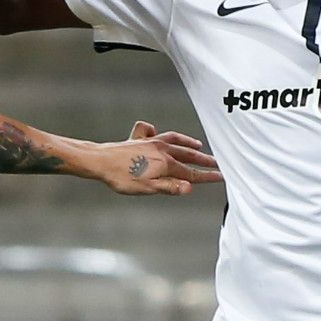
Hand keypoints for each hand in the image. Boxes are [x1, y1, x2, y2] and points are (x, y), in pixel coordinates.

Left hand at [91, 121, 220, 195]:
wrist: (100, 161)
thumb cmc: (121, 177)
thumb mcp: (147, 188)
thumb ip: (169, 187)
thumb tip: (188, 188)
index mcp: (165, 164)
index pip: (190, 173)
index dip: (206, 176)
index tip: (220, 177)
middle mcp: (161, 150)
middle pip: (187, 154)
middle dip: (203, 159)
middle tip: (216, 163)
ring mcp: (150, 142)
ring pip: (174, 140)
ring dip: (188, 143)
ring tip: (198, 145)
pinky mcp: (138, 139)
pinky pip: (152, 131)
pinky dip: (158, 132)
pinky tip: (158, 133)